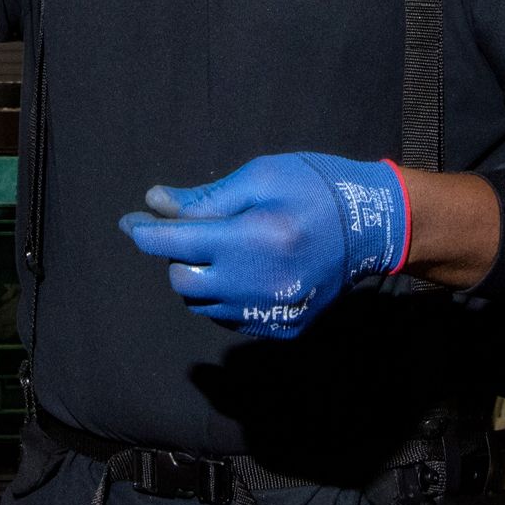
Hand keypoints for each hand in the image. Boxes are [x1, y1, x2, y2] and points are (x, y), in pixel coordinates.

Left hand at [118, 152, 407, 338]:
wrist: (373, 226)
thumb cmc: (314, 188)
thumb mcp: (261, 176)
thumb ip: (206, 197)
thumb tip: (155, 204)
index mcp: (251, 239)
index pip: (177, 244)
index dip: (146, 233)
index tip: (131, 223)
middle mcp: (257, 284)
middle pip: (183, 282)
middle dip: (178, 256)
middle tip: (195, 232)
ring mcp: (271, 312)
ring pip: (204, 306)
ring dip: (199, 279)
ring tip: (222, 251)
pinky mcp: (283, 328)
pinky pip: (232, 319)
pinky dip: (224, 297)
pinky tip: (243, 273)